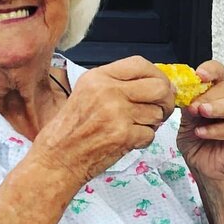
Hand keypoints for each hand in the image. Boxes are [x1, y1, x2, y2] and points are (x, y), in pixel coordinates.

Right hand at [32, 56, 174, 186]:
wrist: (57, 159)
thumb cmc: (68, 131)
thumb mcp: (85, 94)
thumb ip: (115, 85)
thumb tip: (154, 84)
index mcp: (98, 77)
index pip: (140, 64)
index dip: (157, 75)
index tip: (160, 86)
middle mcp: (108, 91)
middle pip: (158, 86)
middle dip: (166, 100)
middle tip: (161, 109)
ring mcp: (117, 113)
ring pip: (157, 113)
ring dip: (152, 123)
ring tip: (134, 128)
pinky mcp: (123, 135)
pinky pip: (150, 134)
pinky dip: (143, 140)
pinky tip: (127, 141)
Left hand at [177, 60, 223, 180]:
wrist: (202, 165)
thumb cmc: (197, 140)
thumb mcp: (186, 119)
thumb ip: (188, 104)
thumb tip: (181, 90)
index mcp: (220, 90)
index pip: (219, 71)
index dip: (210, 70)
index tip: (199, 76)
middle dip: (209, 96)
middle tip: (194, 107)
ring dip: (218, 108)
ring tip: (200, 114)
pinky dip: (220, 130)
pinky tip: (203, 132)